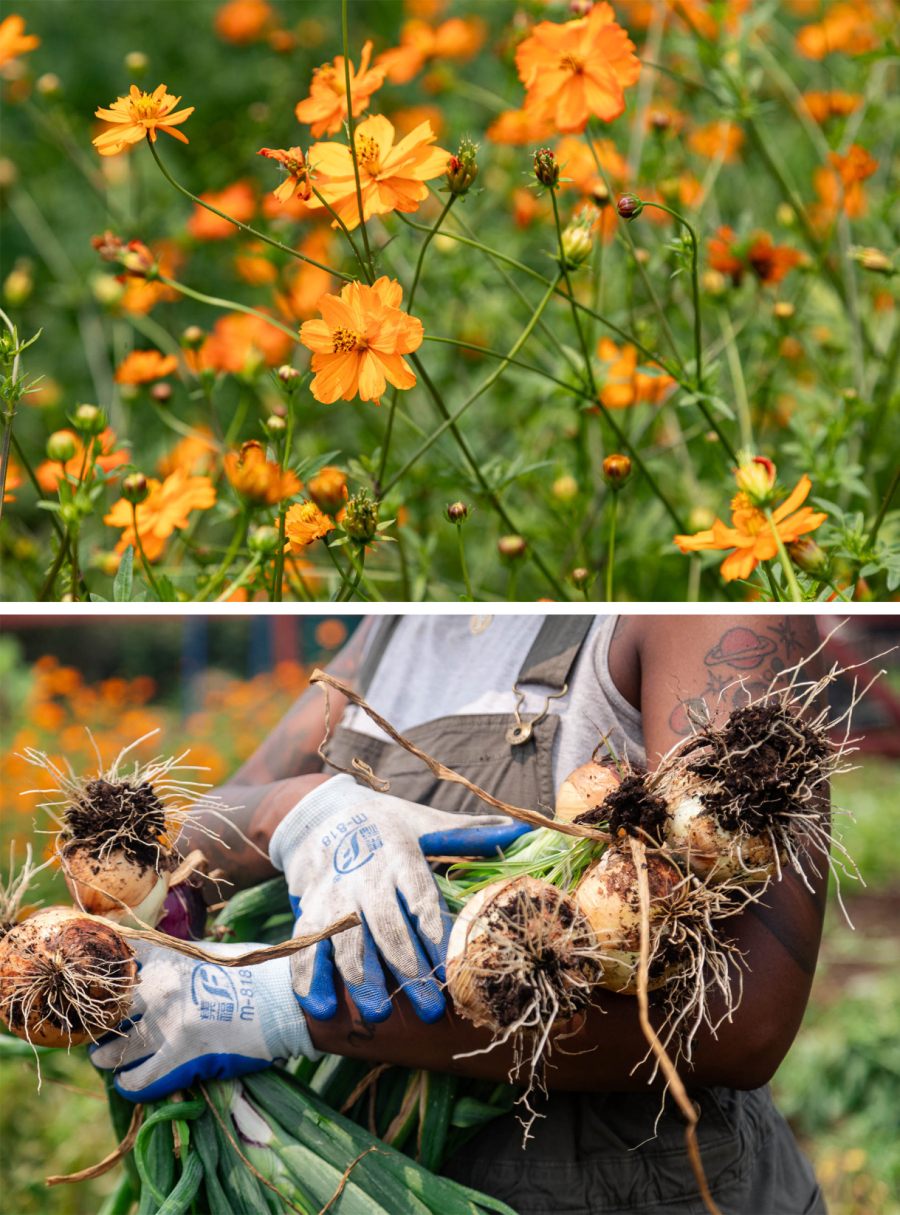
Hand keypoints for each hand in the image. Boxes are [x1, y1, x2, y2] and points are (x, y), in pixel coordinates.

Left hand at [90, 939, 319, 1102]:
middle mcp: (160, 988)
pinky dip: (129, 1084)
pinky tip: (130, 1081)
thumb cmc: (258, 973)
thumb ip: (178, 961)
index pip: (116, 961)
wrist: (288, 1000)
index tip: (102, 987)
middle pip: (106, 1010)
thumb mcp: (212, 953)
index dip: (104, 976)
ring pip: (112, 1049)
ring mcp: (167, 1024)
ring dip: (106, 1056)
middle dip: (100, 1022)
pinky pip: (137, 1080)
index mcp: (168, 957)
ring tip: (109, 1059)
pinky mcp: (180, 1058)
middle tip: (104, 1030)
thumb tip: (155, 970)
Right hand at [269, 774, 530, 1024]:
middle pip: (387, 928)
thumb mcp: (426, 823)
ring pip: (345, 941)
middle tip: (428, 1009)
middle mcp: (366, 877)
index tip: (452, 965)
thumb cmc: (388, 825)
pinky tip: (322, 1006)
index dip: (434, 932)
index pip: (420, 898)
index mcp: (400, 856)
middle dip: (406, 970)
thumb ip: (469, 834)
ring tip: (379, 1013)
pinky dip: (308, 976)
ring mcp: (335, 895)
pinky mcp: (310, 908)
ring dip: (360, 979)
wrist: (323, 813)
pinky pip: (305, 944)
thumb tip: (523, 827)